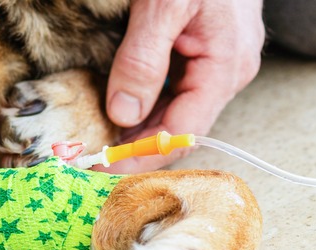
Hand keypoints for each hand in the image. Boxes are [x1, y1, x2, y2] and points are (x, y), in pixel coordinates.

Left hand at [100, 0, 263, 172]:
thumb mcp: (164, 4)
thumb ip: (144, 57)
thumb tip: (123, 113)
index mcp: (225, 68)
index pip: (182, 133)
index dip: (140, 156)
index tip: (101, 169)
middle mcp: (226, 74)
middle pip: (177, 129)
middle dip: (134, 148)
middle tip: (89, 160)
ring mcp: (216, 66)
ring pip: (173, 113)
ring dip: (136, 130)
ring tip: (97, 140)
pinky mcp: (203, 56)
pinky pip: (173, 92)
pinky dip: (144, 106)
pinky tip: (117, 111)